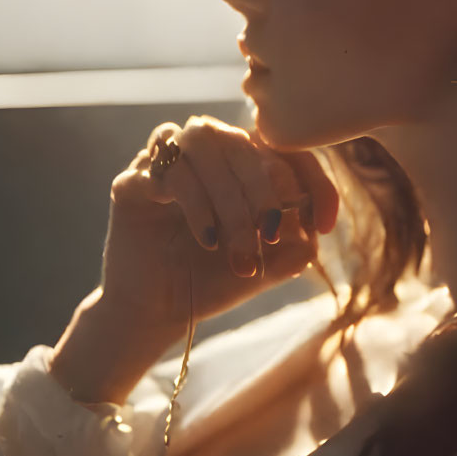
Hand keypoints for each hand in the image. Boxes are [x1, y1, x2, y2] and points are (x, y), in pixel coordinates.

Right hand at [97, 115, 338, 356]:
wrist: (158, 313)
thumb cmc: (214, 281)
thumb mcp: (265, 268)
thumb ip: (293, 248)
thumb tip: (314, 234)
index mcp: (240, 161)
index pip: (283, 146)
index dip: (312, 179)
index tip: (326, 225)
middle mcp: (202, 152)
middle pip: (240, 141)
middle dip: (261, 191)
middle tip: (268, 236)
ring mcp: (162, 161)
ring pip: (201, 142)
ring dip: (226, 196)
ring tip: (232, 245)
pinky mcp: (130, 182)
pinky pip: (165, 171)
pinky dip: (195, 203)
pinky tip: (207, 240)